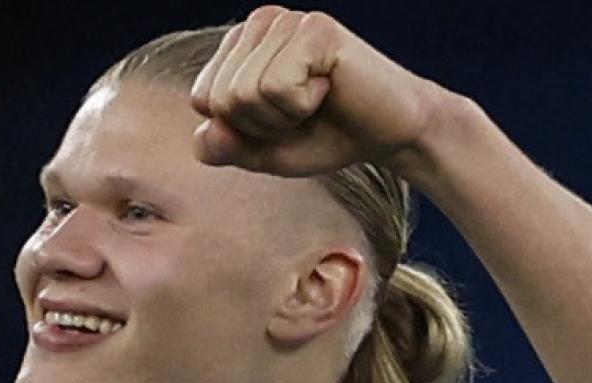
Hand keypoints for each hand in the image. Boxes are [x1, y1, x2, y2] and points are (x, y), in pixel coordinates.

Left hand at [189, 6, 444, 177]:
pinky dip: (303, 105)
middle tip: (302, 113)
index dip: (241, 130)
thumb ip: (223, 148)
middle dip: (261, 125)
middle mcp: (259, 23)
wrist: (389, 134)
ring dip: (284, 117)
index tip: (280, 120)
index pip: (202, 100)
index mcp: (239, 46)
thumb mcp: (262, 153)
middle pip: (220, 98)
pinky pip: (278, 86)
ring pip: (245, 93)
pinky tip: (330, 88)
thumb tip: (207, 131)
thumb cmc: (326, 136)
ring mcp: (287, 21)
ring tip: (316, 100)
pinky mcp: (315, 29)